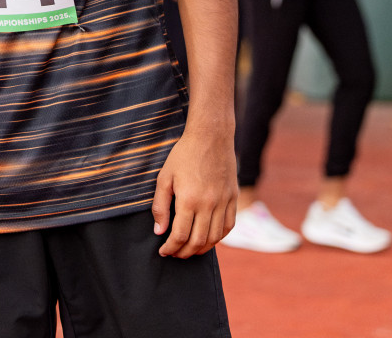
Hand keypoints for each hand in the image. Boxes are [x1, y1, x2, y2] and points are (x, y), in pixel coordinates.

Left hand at [152, 127, 236, 257]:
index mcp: (189, 200)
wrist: (210, 137)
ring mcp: (224, 202)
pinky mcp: (233, 198)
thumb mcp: (164, 178)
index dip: (171, 248)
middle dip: (185, 252)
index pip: (180, 235)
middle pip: (198, 241)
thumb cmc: (183, 155)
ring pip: (215, 237)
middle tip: (175, 254)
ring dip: (202, 249)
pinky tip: (208, 239)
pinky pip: (229, 226)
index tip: (163, 251)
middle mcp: (209, 205)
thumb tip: (159, 231)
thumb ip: (160, 206)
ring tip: (190, 250)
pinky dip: (218, 238)